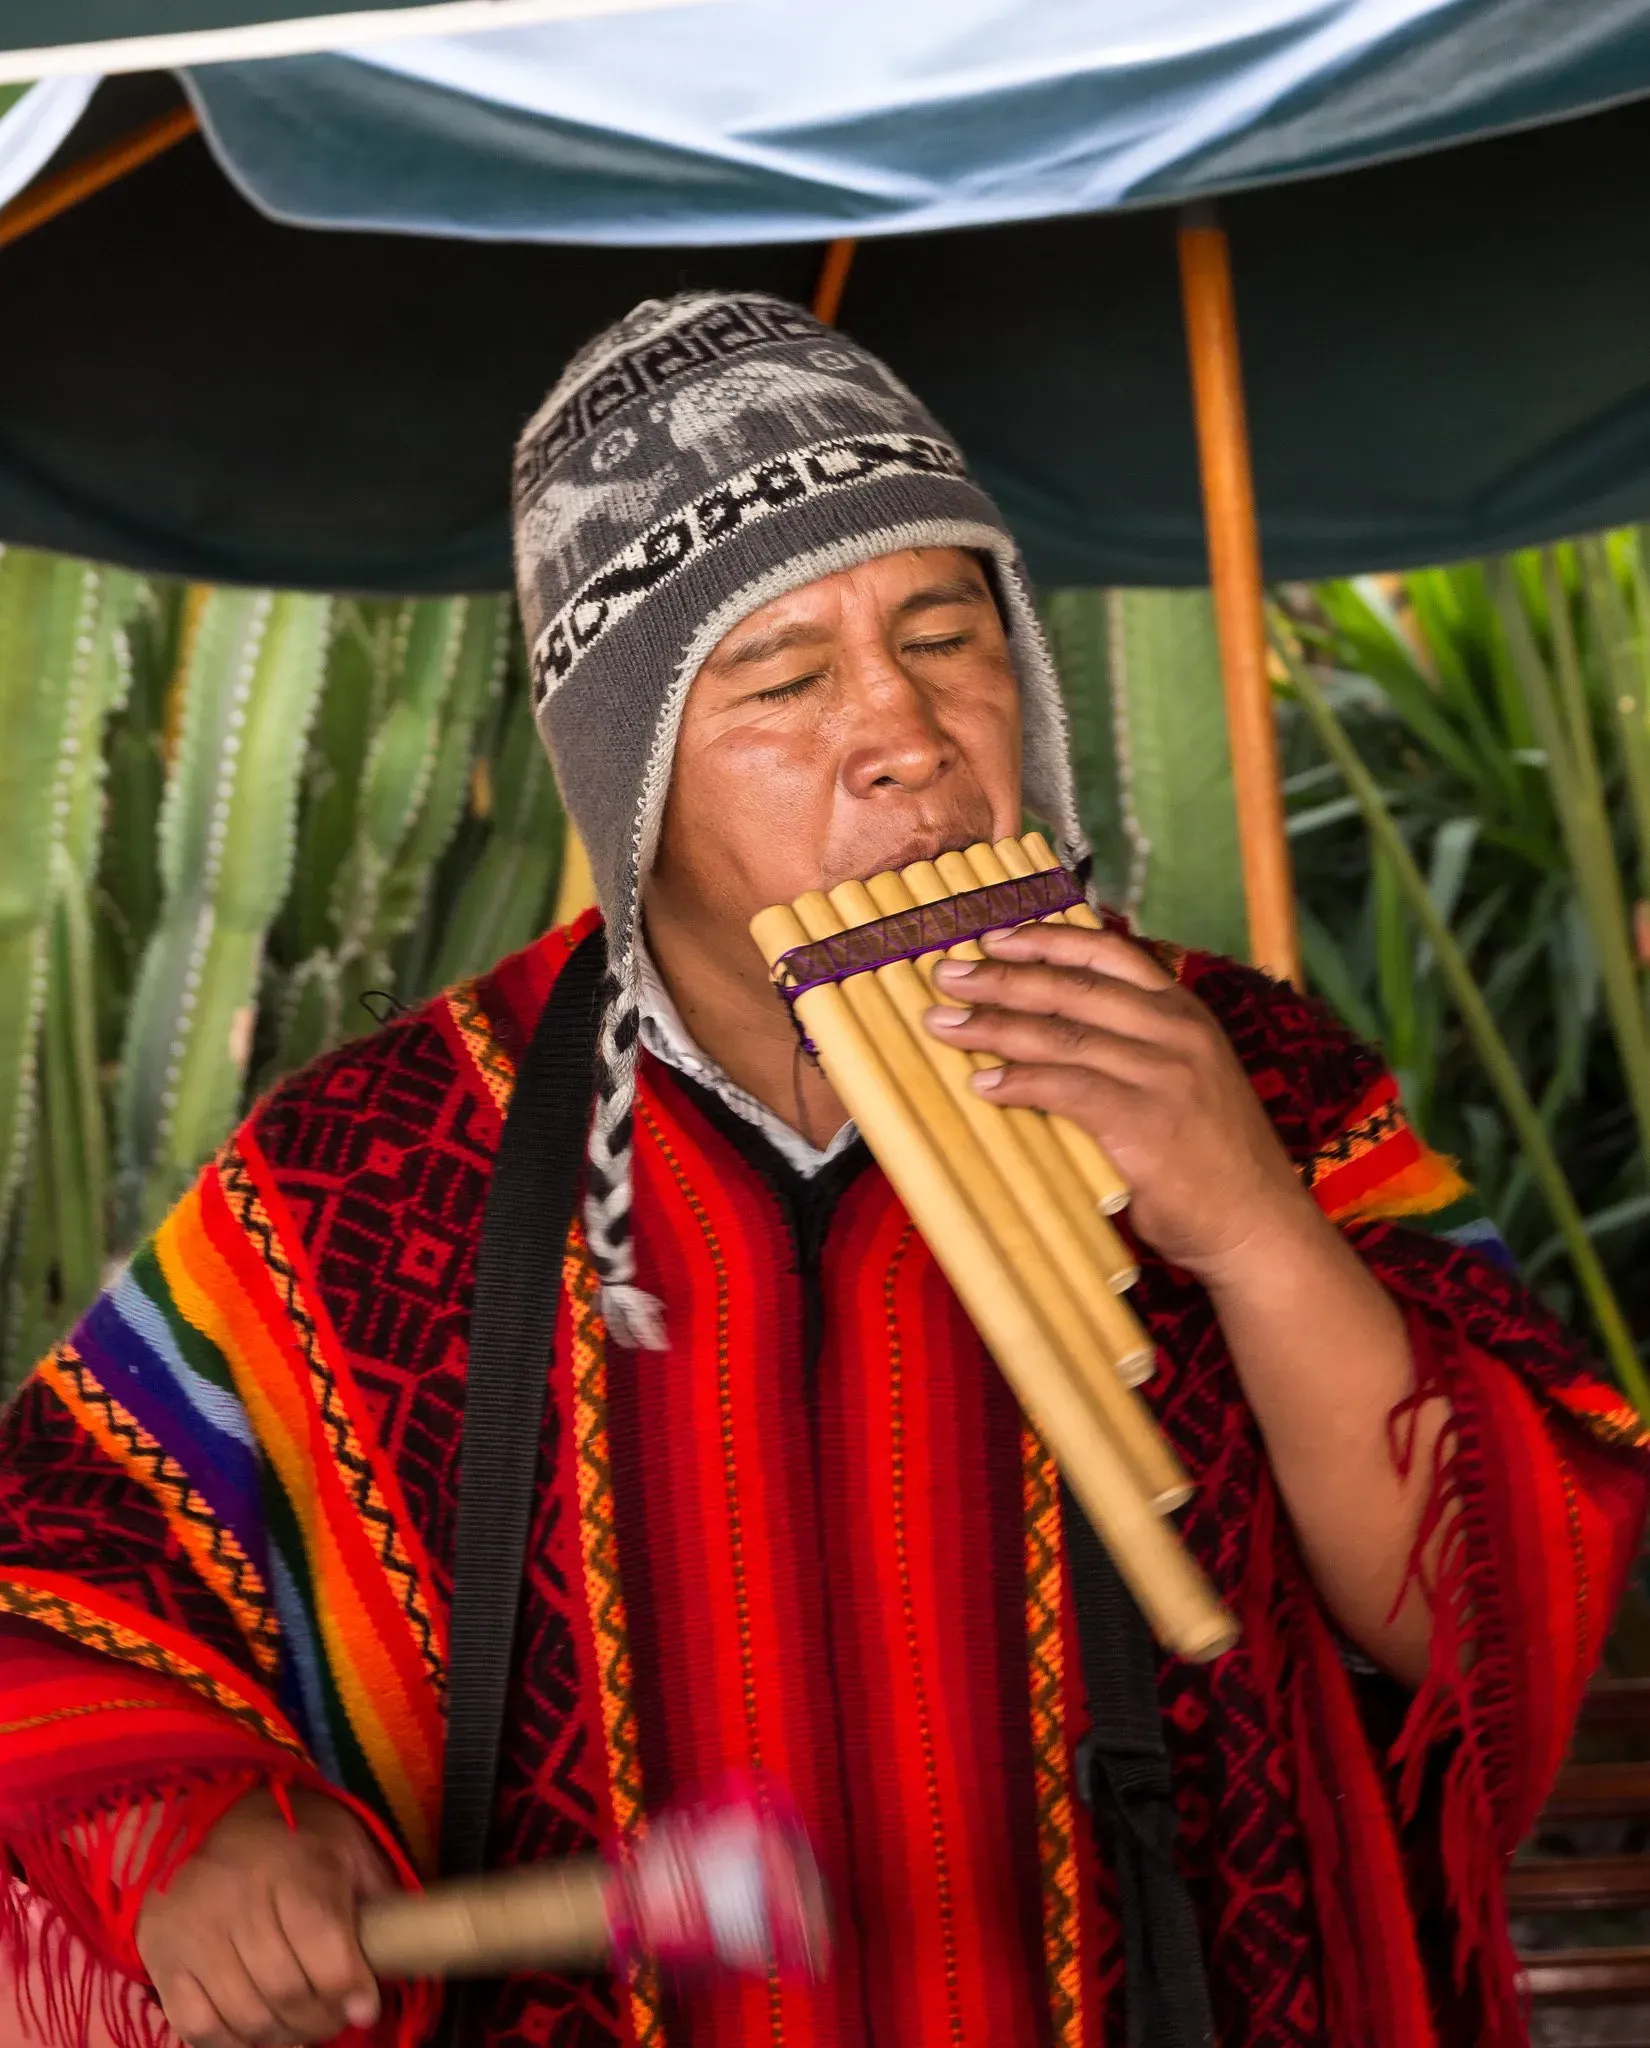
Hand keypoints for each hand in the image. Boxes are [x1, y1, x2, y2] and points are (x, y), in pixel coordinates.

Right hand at [136, 1786, 392, 2047]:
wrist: (204, 1809)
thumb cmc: (291, 1830)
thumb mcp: (345, 1841)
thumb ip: (376, 1891)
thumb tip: (407, 1946)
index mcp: (294, 1868)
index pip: (324, 1945)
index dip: (350, 1988)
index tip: (365, 2007)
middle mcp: (239, 1900)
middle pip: (286, 1990)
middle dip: (321, 2019)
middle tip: (335, 2018)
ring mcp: (195, 1933)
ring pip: (245, 2016)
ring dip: (282, 2037)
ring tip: (299, 2027)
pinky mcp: (163, 1958)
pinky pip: (196, 2026)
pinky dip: (231, 2042)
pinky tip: (255, 2031)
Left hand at [926, 921, 1316, 1283]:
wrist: (1256, 1224)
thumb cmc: (1209, 1157)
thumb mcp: (1182, 1077)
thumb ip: (1131, 1046)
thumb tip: (1043, 1030)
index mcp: (1183, 1011)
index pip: (1107, 952)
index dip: (1045, 939)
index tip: (993, 938)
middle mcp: (1176, 1031)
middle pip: (1072, 987)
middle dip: (1001, 978)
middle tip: (945, 975)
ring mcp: (1164, 1074)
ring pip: (1061, 1034)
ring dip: (993, 1026)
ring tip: (942, 1024)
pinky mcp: (1148, 1122)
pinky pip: (1068, 1089)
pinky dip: (1020, 1083)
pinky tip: (983, 1085)